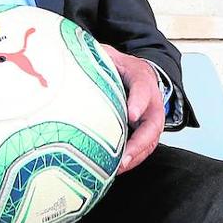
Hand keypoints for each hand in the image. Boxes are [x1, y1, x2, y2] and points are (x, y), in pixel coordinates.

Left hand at [102, 44, 164, 173]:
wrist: (136, 72)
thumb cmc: (119, 65)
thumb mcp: (108, 54)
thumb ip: (95, 56)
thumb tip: (69, 53)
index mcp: (142, 77)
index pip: (143, 89)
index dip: (138, 102)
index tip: (130, 115)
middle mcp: (152, 100)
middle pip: (153, 124)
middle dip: (140, 142)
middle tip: (125, 157)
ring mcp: (151, 117)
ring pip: (151, 140)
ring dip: (137, 156)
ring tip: (120, 169)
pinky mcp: (145, 130)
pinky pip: (144, 147)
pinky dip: (134, 159)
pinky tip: (118, 169)